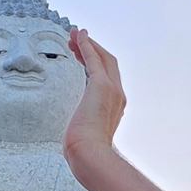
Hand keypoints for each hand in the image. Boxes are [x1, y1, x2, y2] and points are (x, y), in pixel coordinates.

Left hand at [64, 29, 125, 174]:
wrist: (89, 156)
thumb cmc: (84, 153)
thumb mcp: (84, 139)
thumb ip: (83, 133)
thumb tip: (73, 142)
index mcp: (114, 109)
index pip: (107, 79)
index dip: (95, 65)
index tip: (81, 57)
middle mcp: (118, 96)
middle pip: (109, 64)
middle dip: (93, 49)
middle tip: (75, 40)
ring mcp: (112, 90)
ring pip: (103, 58)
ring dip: (88, 44)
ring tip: (72, 34)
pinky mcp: (101, 85)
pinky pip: (93, 59)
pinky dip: (86, 45)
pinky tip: (77, 36)